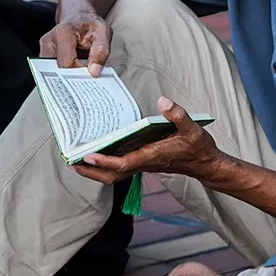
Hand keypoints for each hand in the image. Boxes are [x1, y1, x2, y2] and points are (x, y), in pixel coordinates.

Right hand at [39, 11, 111, 75]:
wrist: (77, 15)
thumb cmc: (90, 24)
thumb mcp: (103, 32)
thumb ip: (101, 51)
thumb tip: (94, 71)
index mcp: (63, 33)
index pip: (67, 64)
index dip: (79, 74)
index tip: (91, 77)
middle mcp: (49, 41)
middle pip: (57, 71)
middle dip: (72, 80)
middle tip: (87, 82)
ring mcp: (44, 49)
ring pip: (53, 73)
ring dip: (67, 78)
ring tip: (81, 76)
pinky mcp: (44, 55)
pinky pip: (52, 71)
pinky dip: (64, 76)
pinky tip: (74, 74)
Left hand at [74, 97, 226, 182]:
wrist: (206, 164)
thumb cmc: (199, 148)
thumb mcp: (193, 128)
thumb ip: (178, 114)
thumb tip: (162, 100)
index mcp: (151, 156)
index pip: (122, 164)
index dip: (103, 161)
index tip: (86, 154)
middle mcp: (143, 163)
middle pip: (110, 175)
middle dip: (90, 170)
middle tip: (70, 159)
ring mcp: (141, 164)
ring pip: (112, 174)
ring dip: (94, 168)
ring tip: (76, 156)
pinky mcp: (142, 162)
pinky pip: (118, 167)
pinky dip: (104, 162)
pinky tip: (97, 149)